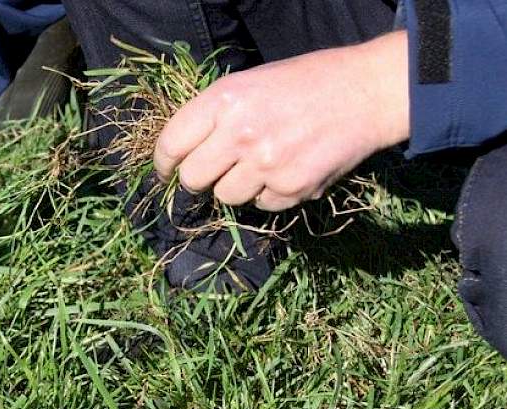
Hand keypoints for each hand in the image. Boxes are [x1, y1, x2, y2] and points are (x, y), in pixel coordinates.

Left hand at [154, 31, 409, 211]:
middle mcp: (240, 133)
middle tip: (216, 169)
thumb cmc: (303, 83)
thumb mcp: (249, 83)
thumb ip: (213, 116)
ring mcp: (266, 164)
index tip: (165, 171)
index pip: (170, 145)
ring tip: (262, 162)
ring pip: (225, 197)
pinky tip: (289, 168)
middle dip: (199, 178)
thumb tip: (180, 155)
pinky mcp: (291, 188)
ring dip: (237, 186)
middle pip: (192, 179)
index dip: (163, 163)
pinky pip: (262, 204)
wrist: (366, 92)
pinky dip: (271, 193)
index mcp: (224, 100)